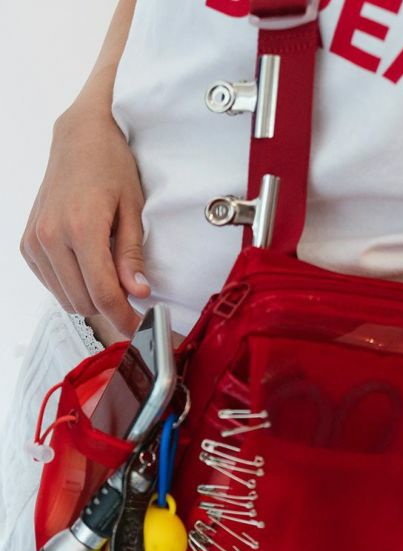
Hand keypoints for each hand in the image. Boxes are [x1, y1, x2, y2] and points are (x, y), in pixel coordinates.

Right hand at [20, 99, 149, 337]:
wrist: (78, 138)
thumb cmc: (111, 167)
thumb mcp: (133, 209)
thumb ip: (132, 254)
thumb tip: (138, 293)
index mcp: (81, 227)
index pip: (104, 293)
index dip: (126, 318)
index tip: (143, 328)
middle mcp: (50, 236)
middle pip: (85, 302)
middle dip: (112, 309)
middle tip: (134, 298)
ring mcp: (34, 241)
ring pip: (67, 299)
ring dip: (92, 299)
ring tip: (113, 276)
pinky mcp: (27, 244)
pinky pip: (53, 285)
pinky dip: (74, 287)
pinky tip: (89, 267)